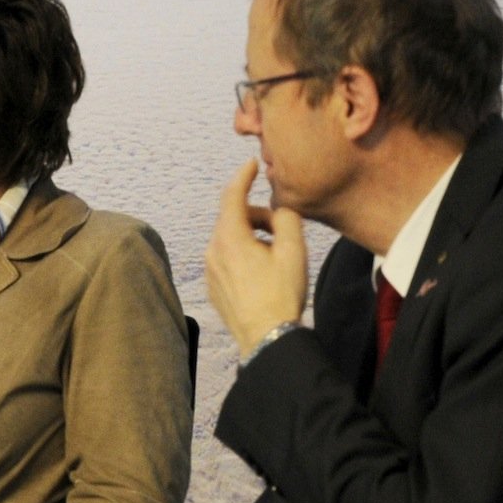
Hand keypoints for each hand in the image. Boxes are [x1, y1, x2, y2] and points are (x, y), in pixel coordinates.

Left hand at [208, 157, 309, 356]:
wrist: (266, 337)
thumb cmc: (281, 294)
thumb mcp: (293, 251)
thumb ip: (286, 219)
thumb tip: (278, 207)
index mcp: (229, 238)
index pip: (231, 196)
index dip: (243, 177)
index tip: (252, 164)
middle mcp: (212, 250)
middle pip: (232, 218)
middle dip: (256, 214)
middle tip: (280, 224)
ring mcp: (209, 269)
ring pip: (228, 238)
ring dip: (250, 235)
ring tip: (275, 253)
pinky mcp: (212, 285)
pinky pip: (225, 257)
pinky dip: (242, 253)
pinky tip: (262, 270)